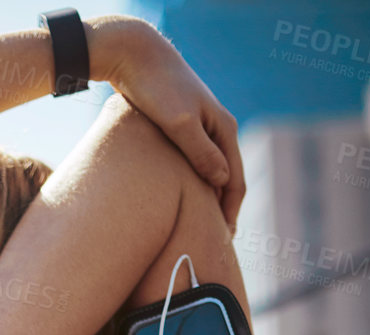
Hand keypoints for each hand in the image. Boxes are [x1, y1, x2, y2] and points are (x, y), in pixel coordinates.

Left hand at [88, 16, 245, 232]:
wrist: (133, 57)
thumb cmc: (155, 89)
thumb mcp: (179, 124)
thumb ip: (201, 153)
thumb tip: (222, 182)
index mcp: (224, 129)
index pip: (236, 180)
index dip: (231, 213)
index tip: (224, 240)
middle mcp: (216, 128)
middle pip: (225, 179)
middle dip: (221, 211)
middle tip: (212, 242)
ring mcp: (198, 128)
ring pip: (208, 172)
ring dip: (205, 199)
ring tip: (197, 227)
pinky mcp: (178, 128)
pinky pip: (190, 164)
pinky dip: (189, 184)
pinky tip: (178, 199)